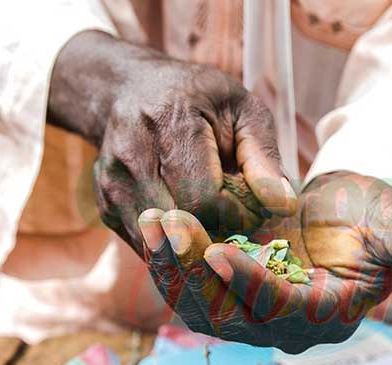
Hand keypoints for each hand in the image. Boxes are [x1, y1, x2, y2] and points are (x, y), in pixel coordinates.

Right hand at [47, 31, 296, 253]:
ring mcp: (112, 187)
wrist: (127, 90)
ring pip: (163, 246)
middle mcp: (131, 158)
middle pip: (181, 229)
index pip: (204, 201)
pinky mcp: (107, 209)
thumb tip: (284, 205)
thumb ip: (263, 156)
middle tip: (238, 219)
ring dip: (197, 246)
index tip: (252, 205)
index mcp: (167, 124)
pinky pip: (148, 248)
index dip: (237, 214)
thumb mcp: (241, 109)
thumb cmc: (197, 98)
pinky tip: (191, 224)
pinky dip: (176, 247)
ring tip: (216, 221)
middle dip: (219, 235)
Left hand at [137, 172, 391, 352]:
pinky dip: (170, 263)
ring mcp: (252, 317)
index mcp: (330, 314)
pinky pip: (191, 291)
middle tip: (169, 226)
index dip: (253, 285)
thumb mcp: (390, 220)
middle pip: (232, 316)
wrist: (332, 213)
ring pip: (203, 308)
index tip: (220, 250)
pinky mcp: (226, 299)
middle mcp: (287, 328)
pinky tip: (152, 225)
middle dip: (196, 274)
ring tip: (152, 221)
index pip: (285, 311)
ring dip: (173, 269)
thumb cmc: (365, 214)